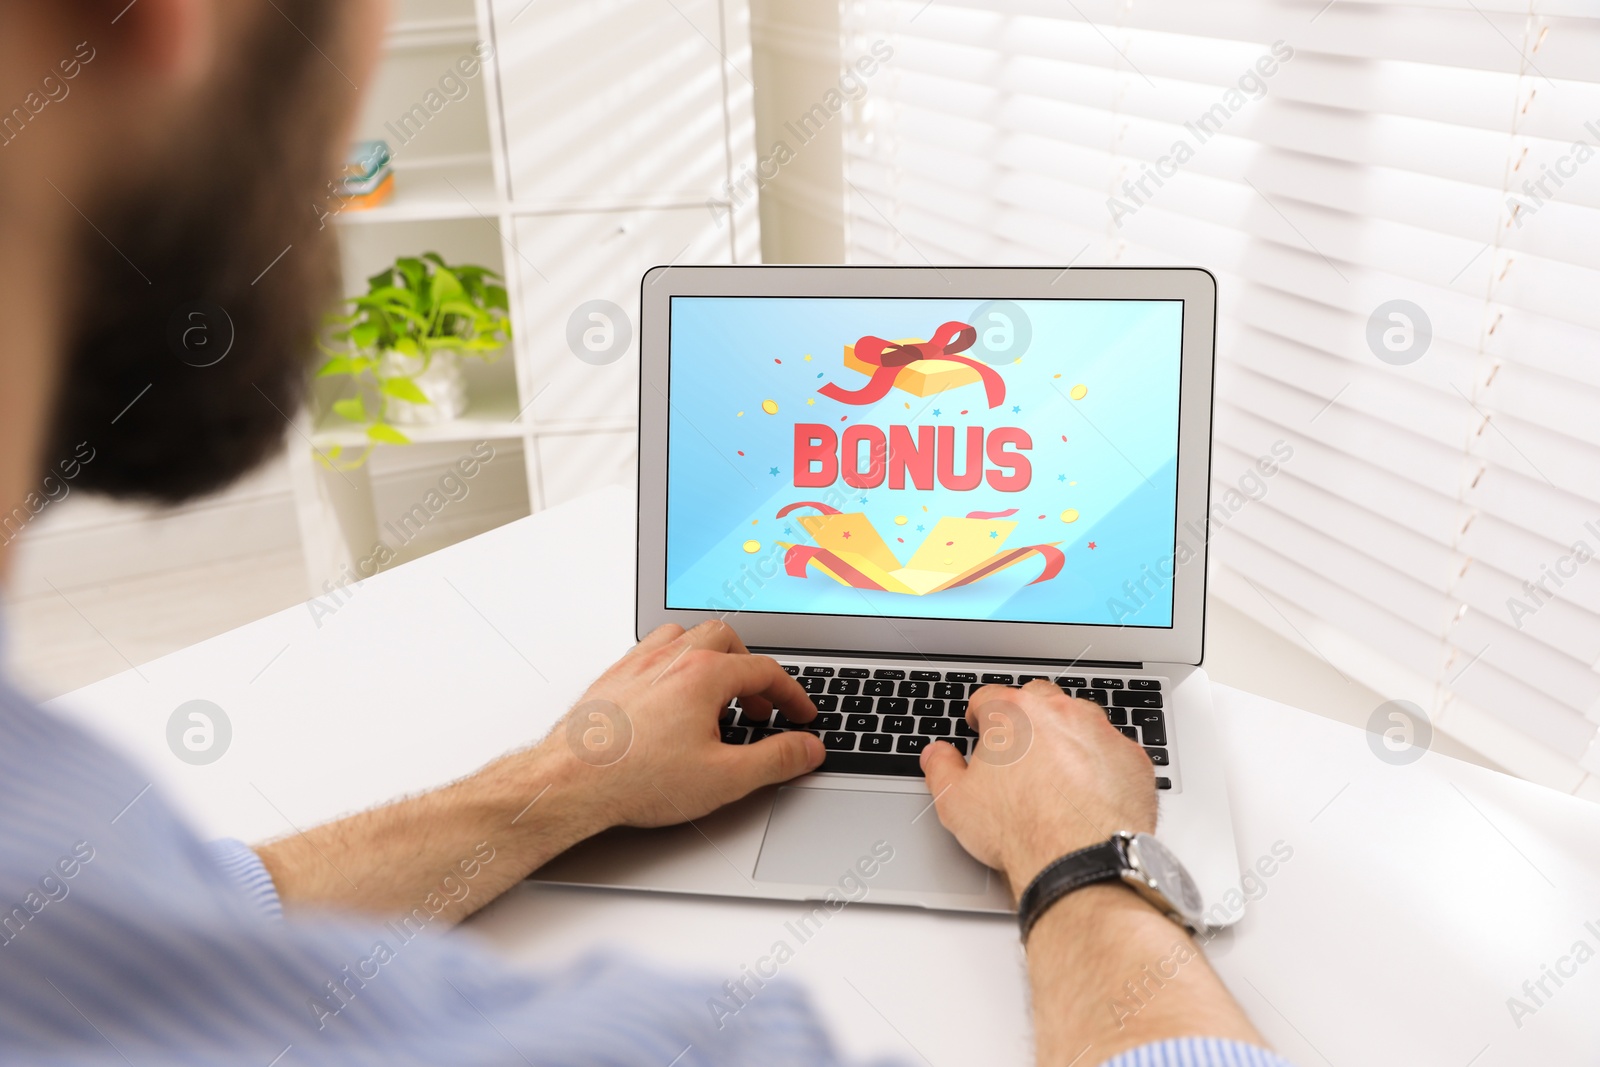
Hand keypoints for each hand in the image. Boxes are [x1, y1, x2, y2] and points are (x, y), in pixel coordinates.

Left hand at [537, 620, 824, 829]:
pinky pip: (651, 651)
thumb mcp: (725, 779)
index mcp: (704, 674)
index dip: (792, 694)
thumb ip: (775, 760)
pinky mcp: (613, 678)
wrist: (571, 782)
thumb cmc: (636, 778)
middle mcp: (671, 658)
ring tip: (718, 691)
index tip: (800, 715)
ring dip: (710, 657)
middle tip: (759, 705)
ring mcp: (638, 664)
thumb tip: (807, 748)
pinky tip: (672, 694)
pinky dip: (674, 664)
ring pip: (685, 636)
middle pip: (725, 640)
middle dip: (751, 670)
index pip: (765, 670)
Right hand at [919, 680, 1157, 891]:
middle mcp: (1059, 713)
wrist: (1079, 860)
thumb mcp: (956, 802)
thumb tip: (936, 755)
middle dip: (1026, 716)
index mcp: (1013, 714)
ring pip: (1080, 719)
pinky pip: (1113, 750)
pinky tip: (1090, 790)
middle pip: (1038, 698)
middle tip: (1018, 747)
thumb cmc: (1019, 829)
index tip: (979, 723)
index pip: (989, 696)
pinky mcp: (1132, 758)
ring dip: (1067, 735)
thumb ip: (941, 768)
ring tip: (1057, 770)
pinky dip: (1101, 763)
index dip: (979, 712)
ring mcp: (1100, 732)